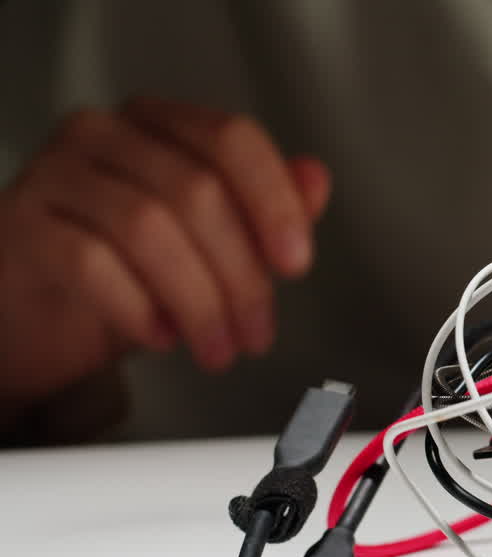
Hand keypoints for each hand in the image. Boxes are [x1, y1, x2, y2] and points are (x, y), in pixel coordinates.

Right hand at [0, 98, 329, 422]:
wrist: (35, 311)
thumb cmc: (125, 267)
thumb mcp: (208, 243)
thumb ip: (262, 208)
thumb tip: (314, 180)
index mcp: (161, 126)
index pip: (231, 139)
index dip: (274, 202)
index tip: (297, 261)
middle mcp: (106, 135)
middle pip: (197, 190)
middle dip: (241, 276)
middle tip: (256, 331)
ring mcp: (56, 174)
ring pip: (147, 226)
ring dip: (197, 301)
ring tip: (216, 346)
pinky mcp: (20, 224)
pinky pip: (88, 260)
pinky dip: (136, 306)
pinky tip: (159, 336)